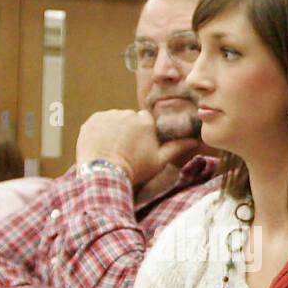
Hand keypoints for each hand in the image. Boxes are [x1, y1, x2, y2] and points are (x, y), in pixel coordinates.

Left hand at [75, 109, 195, 186]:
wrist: (105, 174)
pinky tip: (101, 146)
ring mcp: (108, 116)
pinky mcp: (92, 120)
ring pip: (113, 120)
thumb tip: (195, 141)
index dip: (142, 134)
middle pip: (129, 119)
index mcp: (145, 121)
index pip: (145, 121)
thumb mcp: (159, 161)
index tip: (138, 146)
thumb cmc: (135, 169)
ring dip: (113, 130)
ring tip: (112, 149)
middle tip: (124, 150)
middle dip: (127, 130)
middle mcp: (128, 113)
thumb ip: (176, 148)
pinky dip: (99, 132)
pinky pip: (98, 123)